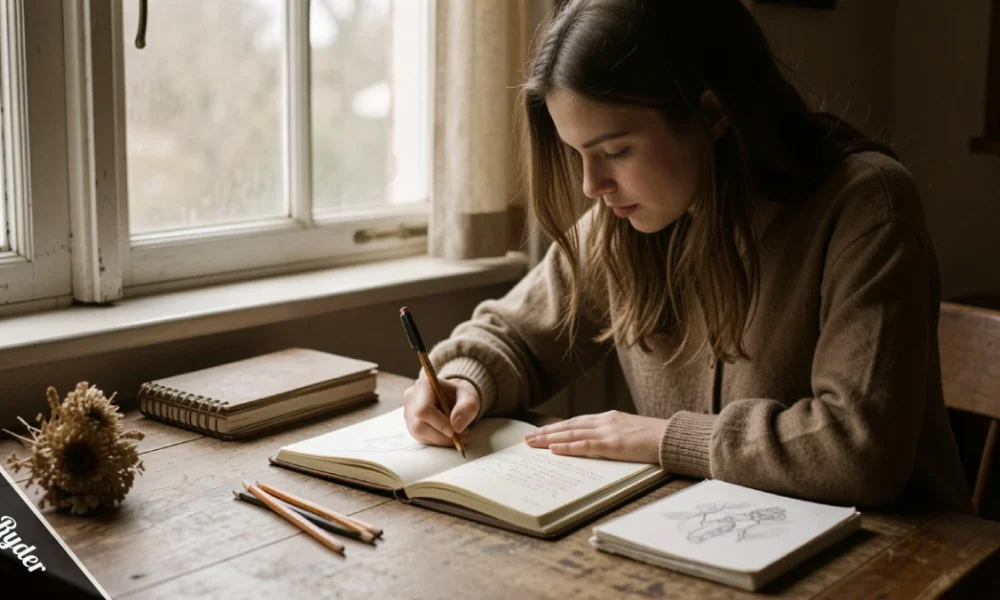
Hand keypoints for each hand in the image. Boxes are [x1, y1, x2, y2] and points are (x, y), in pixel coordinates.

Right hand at [402, 375, 480, 446]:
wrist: (453, 398)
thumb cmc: (460, 396)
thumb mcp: (470, 398)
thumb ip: (466, 408)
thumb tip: (457, 427)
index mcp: (424, 385)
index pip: (424, 409)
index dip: (439, 424)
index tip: (455, 432)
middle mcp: (411, 398)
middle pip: (419, 425)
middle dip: (442, 436)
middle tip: (462, 437)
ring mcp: (408, 412)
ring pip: (419, 434)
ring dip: (441, 440)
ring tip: (459, 436)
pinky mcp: (410, 425)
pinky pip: (421, 438)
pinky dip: (437, 441)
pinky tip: (449, 436)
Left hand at [523, 410, 667, 463]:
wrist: (673, 437)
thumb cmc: (655, 438)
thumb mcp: (630, 431)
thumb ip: (613, 434)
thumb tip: (598, 443)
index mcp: (609, 418)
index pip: (576, 421)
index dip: (557, 426)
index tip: (541, 431)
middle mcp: (605, 421)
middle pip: (568, 425)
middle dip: (546, 431)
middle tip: (527, 438)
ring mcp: (608, 431)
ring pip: (572, 433)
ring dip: (549, 438)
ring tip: (532, 443)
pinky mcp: (613, 444)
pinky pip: (585, 445)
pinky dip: (567, 446)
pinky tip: (554, 449)